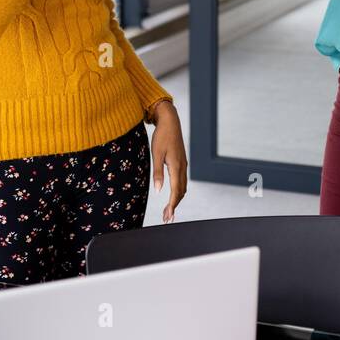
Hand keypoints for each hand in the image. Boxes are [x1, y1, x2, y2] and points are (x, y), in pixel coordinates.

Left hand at [149, 100, 186, 222]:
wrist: (170, 122)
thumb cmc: (162, 136)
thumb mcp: (156, 155)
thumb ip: (157, 174)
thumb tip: (158, 191)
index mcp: (176, 166)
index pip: (176, 191)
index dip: (172, 206)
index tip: (168, 217)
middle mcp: (182, 167)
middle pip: (181, 192)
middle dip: (174, 206)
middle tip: (167, 218)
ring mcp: (183, 164)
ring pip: (183, 187)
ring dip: (176, 199)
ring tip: (168, 210)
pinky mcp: (181, 162)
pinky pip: (182, 180)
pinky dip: (178, 191)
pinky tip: (172, 195)